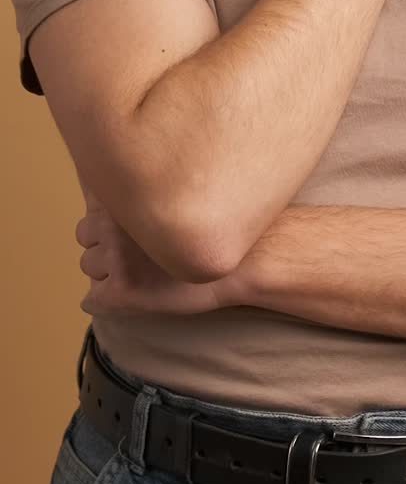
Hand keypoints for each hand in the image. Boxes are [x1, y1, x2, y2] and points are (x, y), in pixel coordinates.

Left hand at [75, 203, 229, 315]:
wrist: (242, 262)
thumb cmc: (213, 225)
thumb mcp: (177, 194)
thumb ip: (143, 191)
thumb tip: (111, 183)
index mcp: (128, 197)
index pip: (92, 210)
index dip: (111, 222)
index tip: (131, 231)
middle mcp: (116, 223)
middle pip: (85, 237)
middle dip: (105, 245)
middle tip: (139, 254)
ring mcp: (116, 257)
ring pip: (89, 267)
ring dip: (107, 271)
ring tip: (142, 273)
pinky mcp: (121, 290)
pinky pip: (92, 300)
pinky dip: (105, 301)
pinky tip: (131, 295)